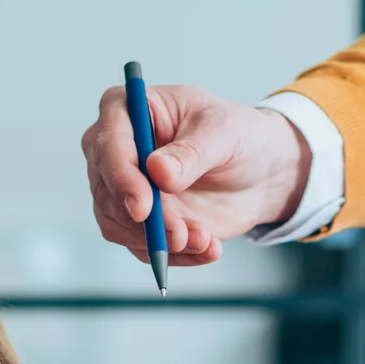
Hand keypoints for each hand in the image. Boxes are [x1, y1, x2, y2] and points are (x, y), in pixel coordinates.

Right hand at [83, 84, 310, 267]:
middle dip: (144, 220)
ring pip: (118, 224)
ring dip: (159, 241)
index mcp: (127, 109)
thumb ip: (191, 152)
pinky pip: (139, 247)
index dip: (121, 178)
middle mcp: (115, 150)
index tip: (144, 207)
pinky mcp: (135, 221)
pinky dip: (171, 254)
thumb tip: (157, 172)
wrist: (258, 172)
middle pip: (106, 190)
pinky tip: (205, 247)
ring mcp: (122, 188)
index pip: (108, 143)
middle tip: (181, 234)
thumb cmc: (238, 136)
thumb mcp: (224, 132)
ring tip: (204, 240)